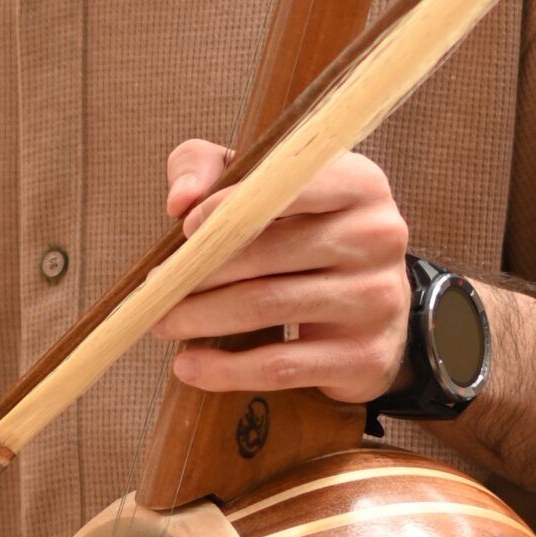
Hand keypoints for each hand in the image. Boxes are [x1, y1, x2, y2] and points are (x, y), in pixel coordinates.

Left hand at [150, 137, 410, 404]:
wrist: (376, 306)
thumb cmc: (305, 231)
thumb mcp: (266, 184)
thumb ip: (212, 167)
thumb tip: (181, 200)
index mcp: (359, 182)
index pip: (287, 187)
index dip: (228, 206)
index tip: (183, 228)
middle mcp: (378, 236)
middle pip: (268, 252)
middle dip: (200, 271)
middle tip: (157, 286)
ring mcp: (377, 299)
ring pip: (269, 307)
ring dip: (202, 318)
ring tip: (163, 322)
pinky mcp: (365, 356)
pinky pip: (282, 365)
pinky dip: (227, 369)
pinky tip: (189, 366)